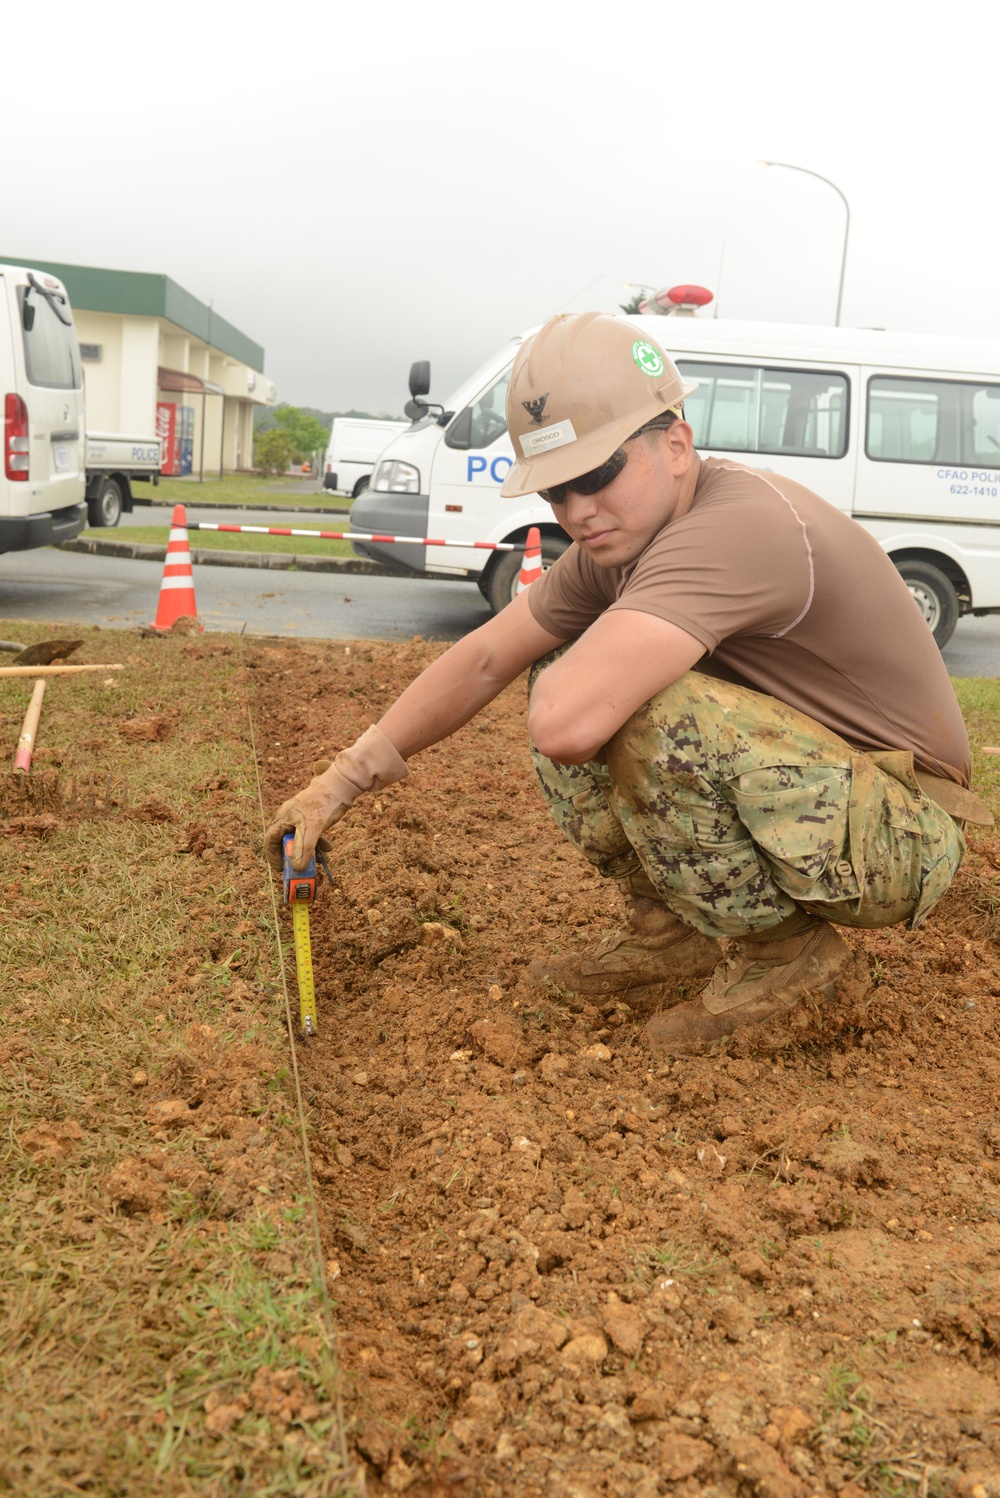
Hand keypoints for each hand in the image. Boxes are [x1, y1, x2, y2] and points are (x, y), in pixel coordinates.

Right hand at [263, 726, 407, 873]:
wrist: (341, 785)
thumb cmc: (324, 804)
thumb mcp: (313, 828)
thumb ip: (304, 848)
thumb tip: (297, 867)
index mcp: (283, 818)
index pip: (270, 840)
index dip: (274, 856)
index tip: (281, 870)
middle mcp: (288, 817)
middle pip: (285, 841)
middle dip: (293, 857)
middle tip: (300, 869)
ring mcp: (300, 817)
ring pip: (299, 839)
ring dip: (308, 852)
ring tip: (319, 862)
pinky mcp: (312, 817)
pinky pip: (310, 834)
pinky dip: (317, 844)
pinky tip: (328, 849)